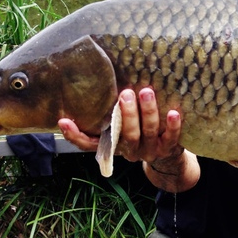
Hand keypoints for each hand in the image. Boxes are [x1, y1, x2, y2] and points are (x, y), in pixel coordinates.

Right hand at [58, 87, 182, 162]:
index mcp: (114, 145)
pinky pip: (171, 138)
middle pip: (126, 134)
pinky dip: (172, 126)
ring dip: (148, 112)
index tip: (63, 120)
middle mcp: (130, 150)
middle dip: (127, 114)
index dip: (75, 135)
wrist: (167, 157)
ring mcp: (150, 150)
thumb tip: (99, 80)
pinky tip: (173, 112)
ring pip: (148, 132)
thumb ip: (111, 113)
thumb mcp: (122, 127)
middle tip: (125, 93)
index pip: (89, 144)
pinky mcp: (169, 149)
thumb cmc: (141, 133)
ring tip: (146, 92)